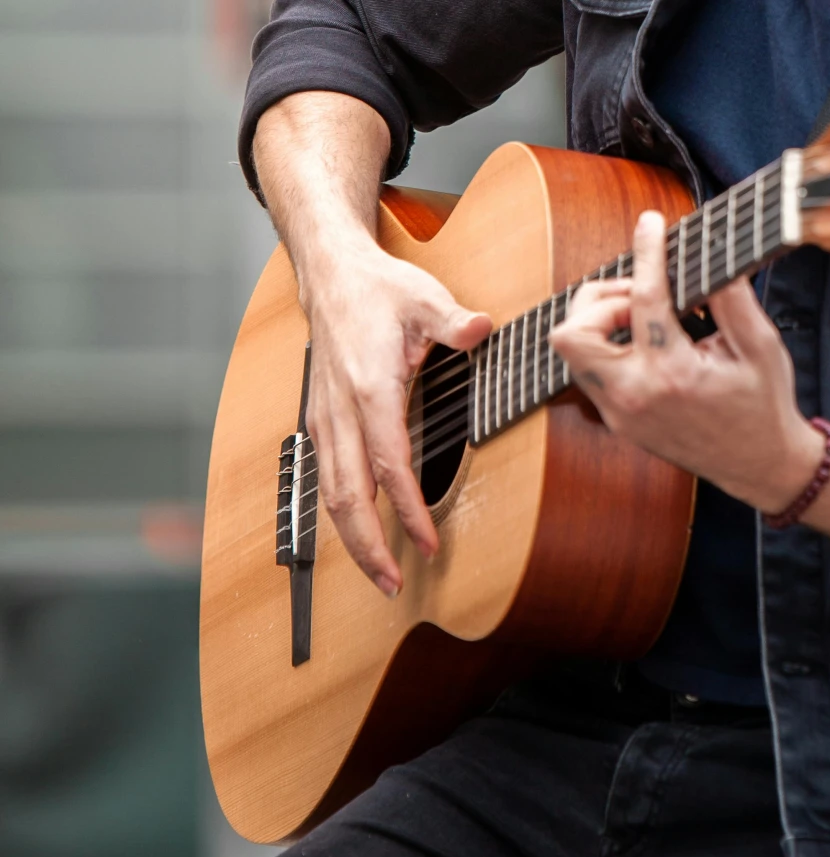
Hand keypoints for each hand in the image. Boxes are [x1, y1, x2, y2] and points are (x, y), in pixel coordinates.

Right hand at [300, 243, 490, 596]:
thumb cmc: (379, 287)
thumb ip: (453, 320)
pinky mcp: (320, 419)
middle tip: (393, 583)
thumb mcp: (424, 295)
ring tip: (379, 572)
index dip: (408, 510)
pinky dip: (342, 513)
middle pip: (346, 497)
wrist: (330, 274)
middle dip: (368, 547)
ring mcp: (325, 417)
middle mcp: (340, 410)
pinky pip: (326, 477)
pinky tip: (360, 532)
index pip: (388, 464)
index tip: (428, 542)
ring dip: (351, 539)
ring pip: (330, 494)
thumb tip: (482, 329)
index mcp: (369, 387)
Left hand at [551, 212, 823, 514]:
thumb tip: (712, 253)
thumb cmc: (763, 404)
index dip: (648, 251)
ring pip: (573, 352)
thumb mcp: (761, 345)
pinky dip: (606, 345)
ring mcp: (620, 412)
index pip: (645, 297)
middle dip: (599, 300)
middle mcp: (635, 395)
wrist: (760, 465)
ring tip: (642, 315)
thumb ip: (734, 297)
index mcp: (673, 374)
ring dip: (599, 322)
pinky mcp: (617, 420)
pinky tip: (642, 338)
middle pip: (573, 334)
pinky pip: (588, 371)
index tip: (652, 223)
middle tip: (639, 295)